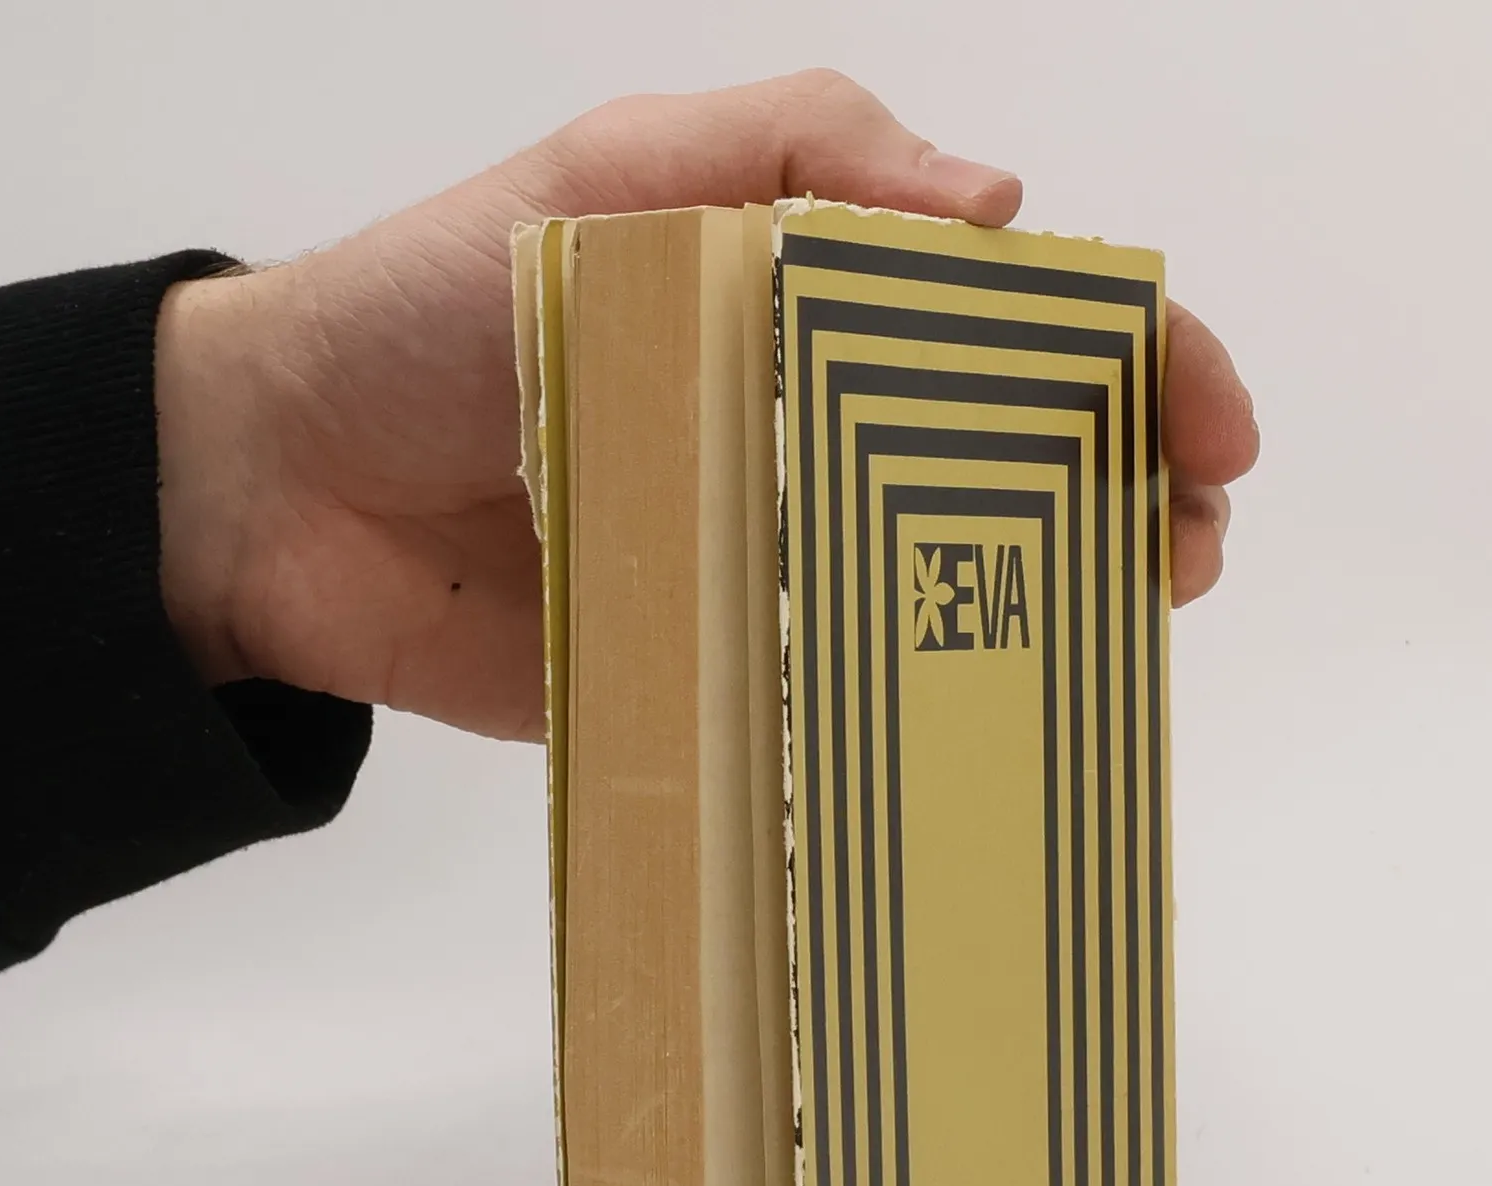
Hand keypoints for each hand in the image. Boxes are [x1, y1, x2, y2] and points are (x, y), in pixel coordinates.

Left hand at [156, 70, 1256, 740]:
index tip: (1207, 429)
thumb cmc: (436, 305)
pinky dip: (923, 709)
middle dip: (1127, 493)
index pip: (1015, 325)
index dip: (1136, 362)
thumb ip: (799, 154)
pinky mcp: (718, 665)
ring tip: (1122, 631)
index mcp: (808, 300)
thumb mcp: (614, 173)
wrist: (284, 491)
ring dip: (1056, 605)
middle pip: (1013, 462)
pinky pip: (839, 690)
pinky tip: (990, 726)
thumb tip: (999, 209)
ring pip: (949, 582)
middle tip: (1183, 547)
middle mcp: (810, 430)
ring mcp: (772, 556)